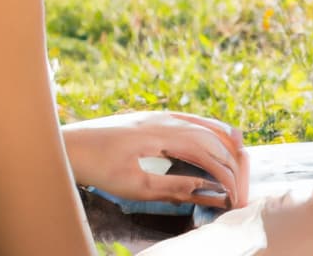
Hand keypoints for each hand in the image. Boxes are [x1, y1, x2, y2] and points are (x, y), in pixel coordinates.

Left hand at [62, 111, 249, 209]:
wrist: (70, 144)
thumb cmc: (97, 166)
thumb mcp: (135, 185)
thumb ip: (173, 187)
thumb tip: (207, 191)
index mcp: (160, 132)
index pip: (206, 150)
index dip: (225, 174)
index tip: (236, 197)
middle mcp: (163, 118)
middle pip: (209, 135)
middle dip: (231, 162)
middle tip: (242, 188)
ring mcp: (158, 115)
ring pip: (202, 123)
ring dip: (223, 142)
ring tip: (241, 161)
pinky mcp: (152, 118)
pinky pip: (190, 120)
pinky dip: (209, 130)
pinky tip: (215, 139)